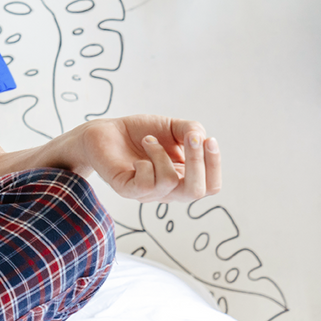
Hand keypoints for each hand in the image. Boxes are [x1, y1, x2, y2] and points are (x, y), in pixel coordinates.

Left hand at [66, 115, 219, 202]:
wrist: (106, 131)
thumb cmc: (141, 132)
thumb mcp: (173, 127)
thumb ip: (192, 130)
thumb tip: (201, 139)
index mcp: (184, 178)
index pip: (211, 186)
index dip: (214, 165)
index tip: (208, 139)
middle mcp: (169, 191)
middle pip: (196, 192)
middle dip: (198, 161)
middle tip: (191, 137)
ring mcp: (148, 193)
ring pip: (170, 182)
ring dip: (161, 154)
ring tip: (148, 140)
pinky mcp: (127, 189)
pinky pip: (146, 184)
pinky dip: (146, 163)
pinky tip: (138, 156)